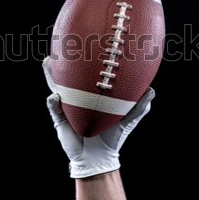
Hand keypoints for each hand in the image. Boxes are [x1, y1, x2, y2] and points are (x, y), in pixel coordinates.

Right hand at [43, 56, 154, 177]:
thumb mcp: (128, 119)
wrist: (98, 157)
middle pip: (69, 75)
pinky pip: (54, 108)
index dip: (87, 59)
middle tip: (62, 45)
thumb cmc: (113, 136)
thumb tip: (151, 89)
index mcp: (92, 94)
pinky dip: (53, 101)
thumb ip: (139, 105)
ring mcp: (67, 107)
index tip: (88, 43)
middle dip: (65, 60)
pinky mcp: (60, 119)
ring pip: (56, 87)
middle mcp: (77, 97)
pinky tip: (55, 96)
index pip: (88, 74)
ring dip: (51, 75)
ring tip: (47, 62)